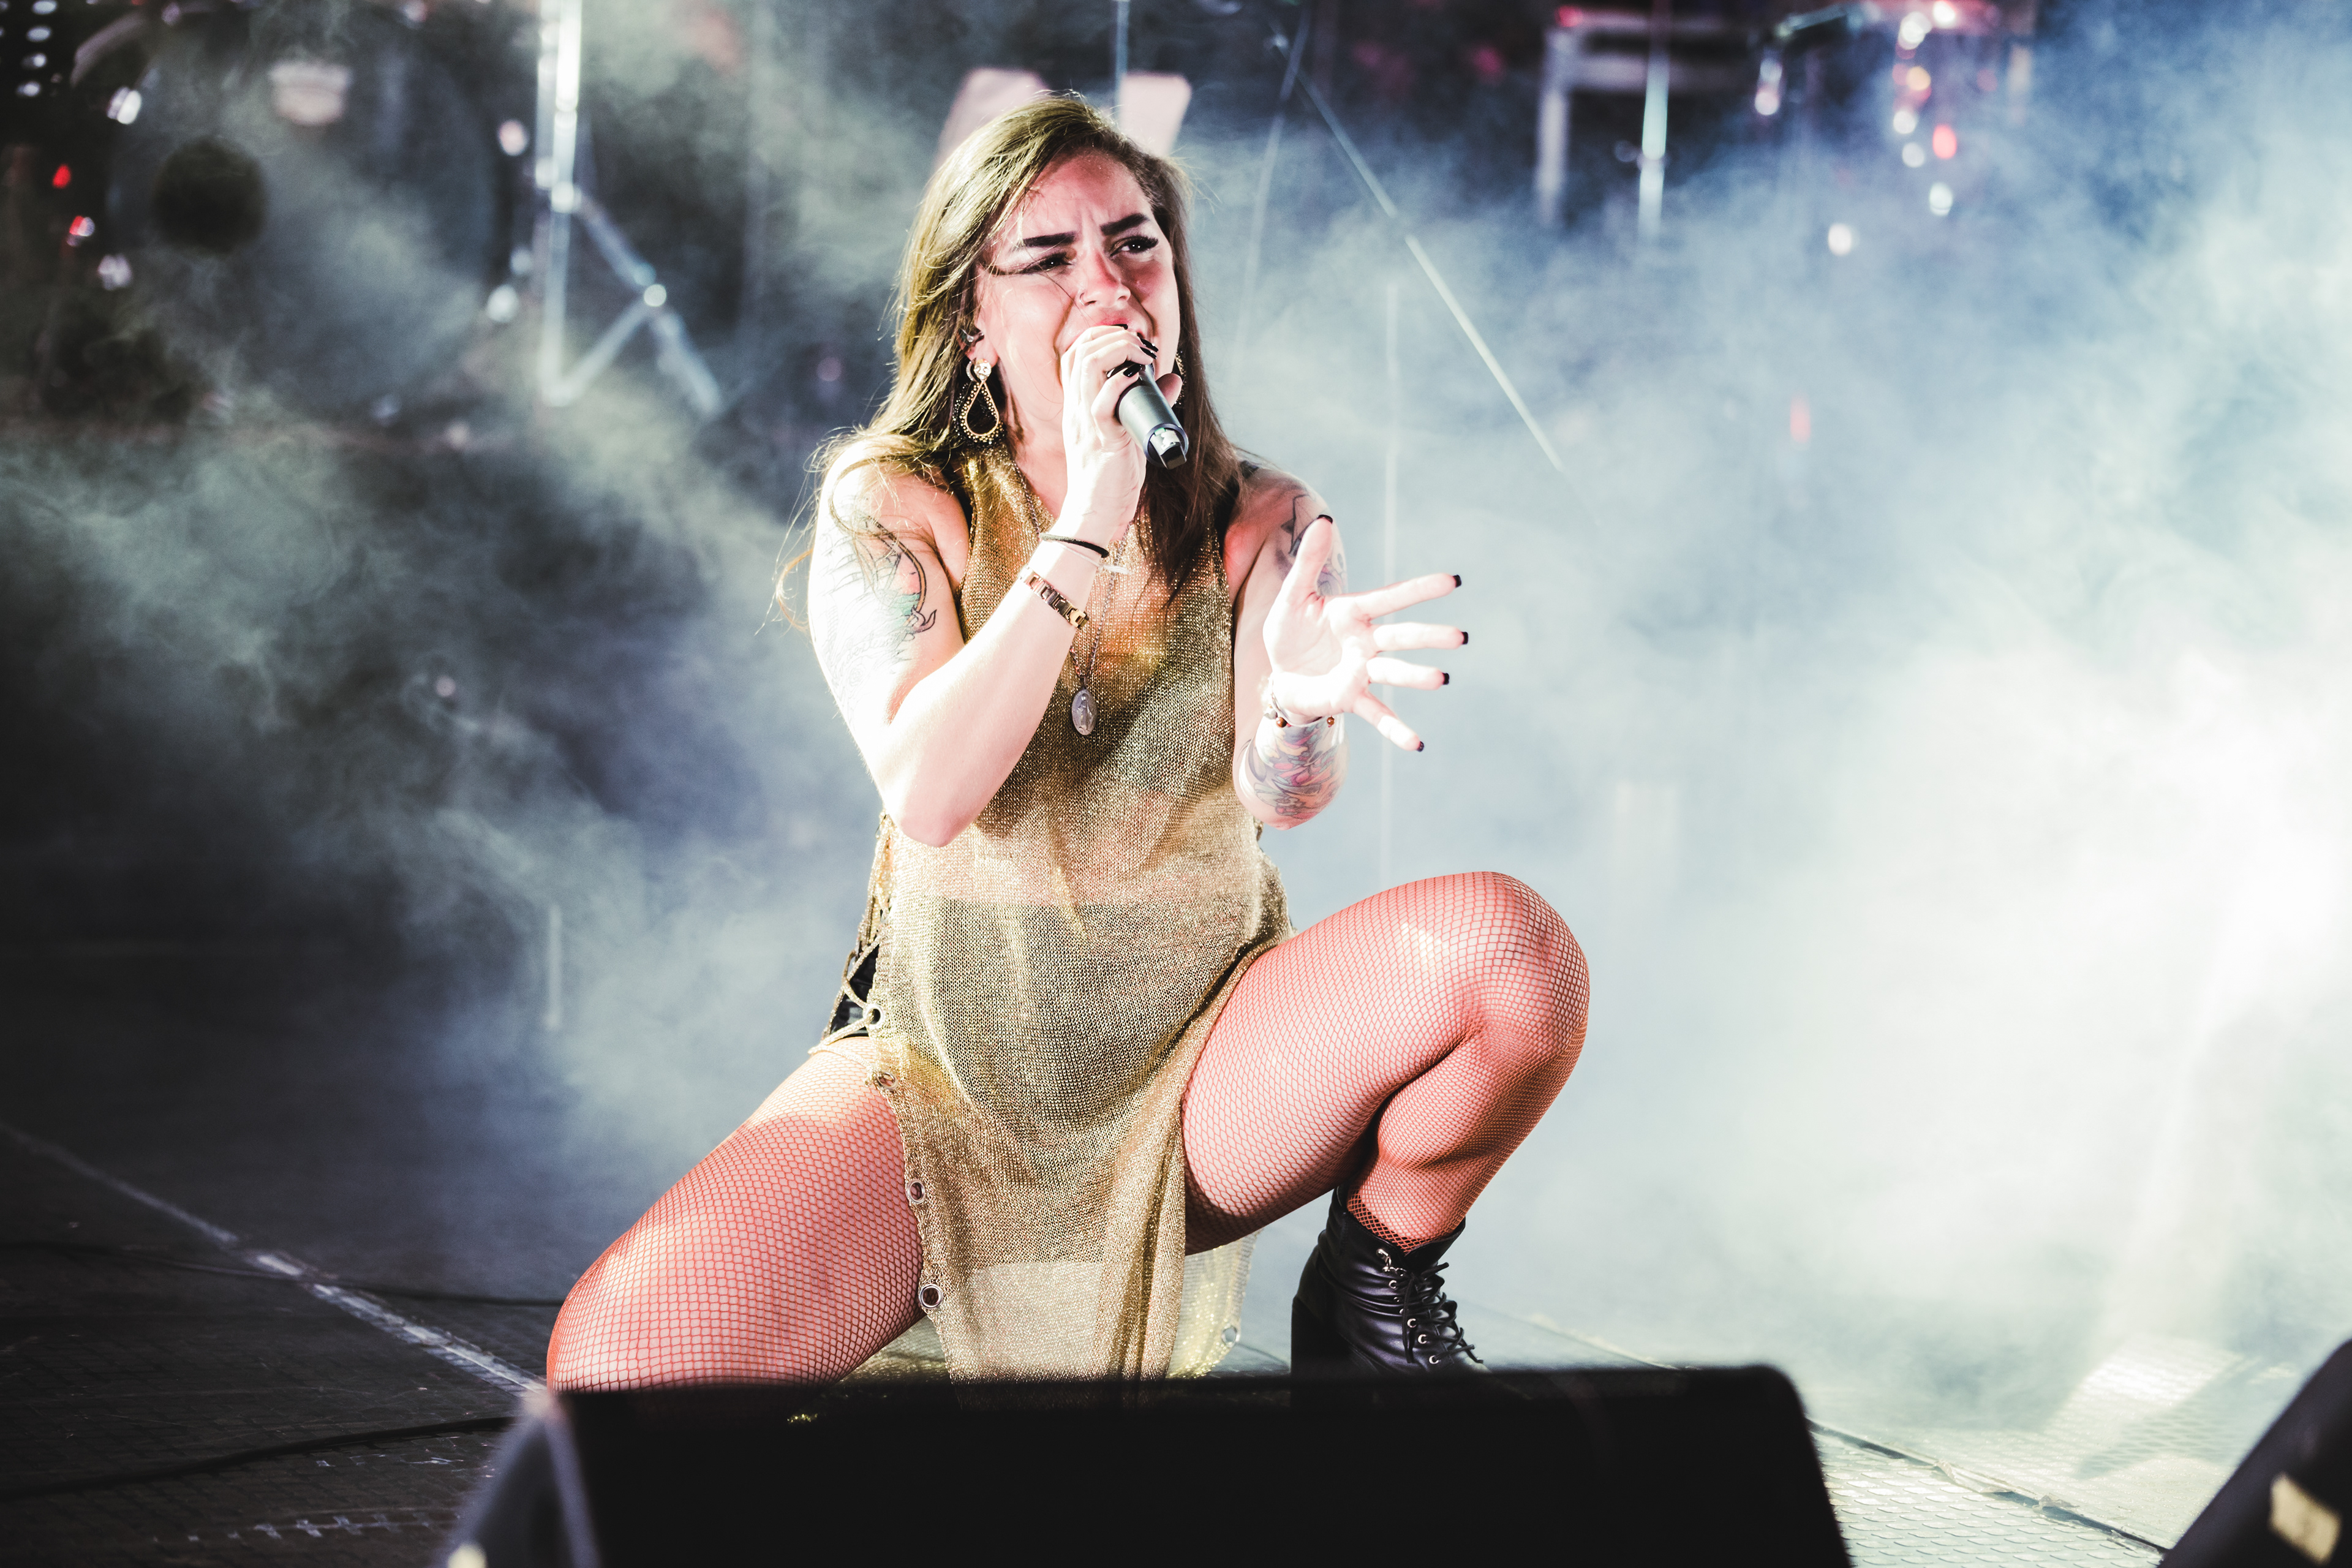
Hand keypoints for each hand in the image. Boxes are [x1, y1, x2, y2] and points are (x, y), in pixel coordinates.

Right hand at [1055, 324, 1181, 543]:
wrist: (1096, 514)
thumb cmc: (1112, 476)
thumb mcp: (1129, 431)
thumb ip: (1147, 404)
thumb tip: (1172, 378)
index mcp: (1077, 405)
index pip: (1074, 354)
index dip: (1100, 336)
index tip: (1131, 339)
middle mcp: (1076, 409)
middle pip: (1079, 351)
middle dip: (1111, 335)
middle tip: (1142, 345)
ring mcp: (1086, 423)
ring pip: (1086, 367)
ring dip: (1117, 350)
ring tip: (1142, 355)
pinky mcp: (1102, 441)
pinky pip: (1101, 404)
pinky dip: (1119, 383)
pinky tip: (1137, 376)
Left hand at [1263, 517, 1461, 751]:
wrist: (1278, 674)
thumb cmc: (1290, 632)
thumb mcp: (1293, 595)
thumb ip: (1309, 561)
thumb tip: (1324, 520)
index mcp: (1354, 613)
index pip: (1392, 598)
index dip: (1420, 590)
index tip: (1453, 582)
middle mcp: (1365, 643)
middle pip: (1401, 637)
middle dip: (1429, 637)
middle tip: (1460, 637)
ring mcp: (1361, 672)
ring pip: (1394, 673)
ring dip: (1416, 677)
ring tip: (1441, 679)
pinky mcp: (1350, 698)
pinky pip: (1377, 714)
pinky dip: (1396, 730)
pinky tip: (1417, 744)